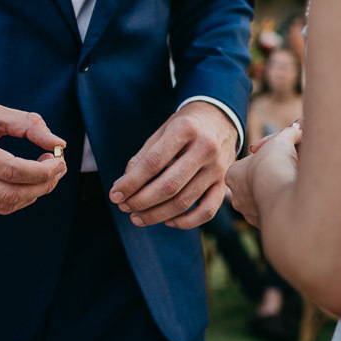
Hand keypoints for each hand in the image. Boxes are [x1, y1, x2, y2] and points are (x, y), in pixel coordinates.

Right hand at [0, 75, 66, 214]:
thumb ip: (28, 125)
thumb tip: (59, 144)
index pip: (9, 171)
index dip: (41, 171)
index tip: (59, 160)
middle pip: (8, 194)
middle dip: (42, 185)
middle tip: (58, 168)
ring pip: (2, 204)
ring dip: (33, 193)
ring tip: (47, 173)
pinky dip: (17, 196)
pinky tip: (28, 180)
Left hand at [110, 102, 238, 228]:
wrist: (220, 118)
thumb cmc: (184, 126)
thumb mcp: (162, 131)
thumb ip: (143, 157)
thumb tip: (124, 187)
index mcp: (185, 129)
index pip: (153, 163)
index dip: (131, 182)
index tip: (115, 194)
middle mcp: (205, 148)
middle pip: (169, 185)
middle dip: (141, 201)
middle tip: (124, 207)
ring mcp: (218, 168)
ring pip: (184, 202)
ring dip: (157, 215)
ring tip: (137, 217)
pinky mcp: (225, 183)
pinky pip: (207, 211)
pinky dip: (185, 222)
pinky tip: (167, 221)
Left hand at [226, 123, 302, 227]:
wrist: (283, 195)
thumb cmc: (276, 164)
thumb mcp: (283, 141)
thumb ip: (289, 134)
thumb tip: (298, 127)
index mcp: (233, 174)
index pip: (245, 166)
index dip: (264, 158)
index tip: (277, 155)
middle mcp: (237, 198)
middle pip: (253, 184)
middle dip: (269, 177)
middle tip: (287, 170)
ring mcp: (251, 215)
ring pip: (264, 201)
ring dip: (277, 193)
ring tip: (293, 185)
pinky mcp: (267, 228)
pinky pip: (275, 215)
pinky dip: (284, 207)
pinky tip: (295, 200)